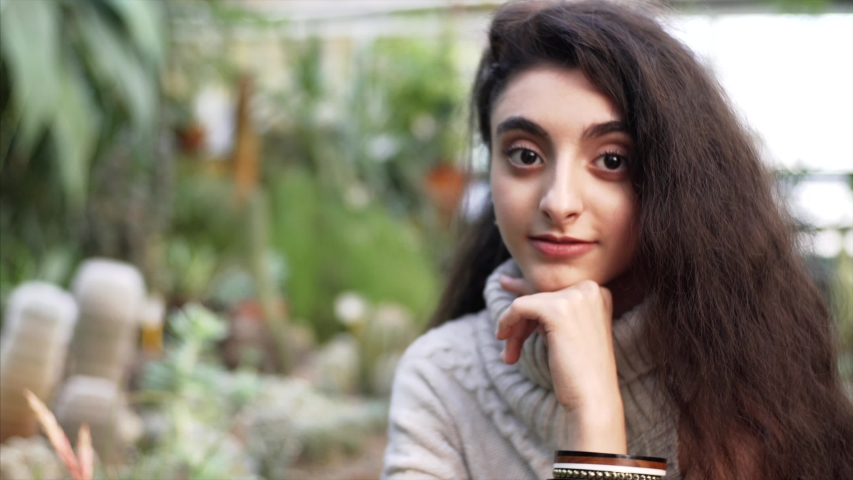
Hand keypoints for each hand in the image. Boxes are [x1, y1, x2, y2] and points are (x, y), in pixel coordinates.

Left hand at [496, 275, 626, 452]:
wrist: (593, 399)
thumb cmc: (579, 372)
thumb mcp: (565, 331)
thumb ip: (547, 308)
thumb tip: (508, 281)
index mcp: (597, 292)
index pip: (552, 288)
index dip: (526, 293)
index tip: (504, 284)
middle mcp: (589, 289)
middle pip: (538, 296)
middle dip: (520, 322)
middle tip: (509, 350)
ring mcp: (575, 297)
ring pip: (526, 302)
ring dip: (514, 329)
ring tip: (509, 355)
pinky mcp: (558, 310)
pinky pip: (519, 307)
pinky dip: (507, 322)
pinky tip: (504, 340)